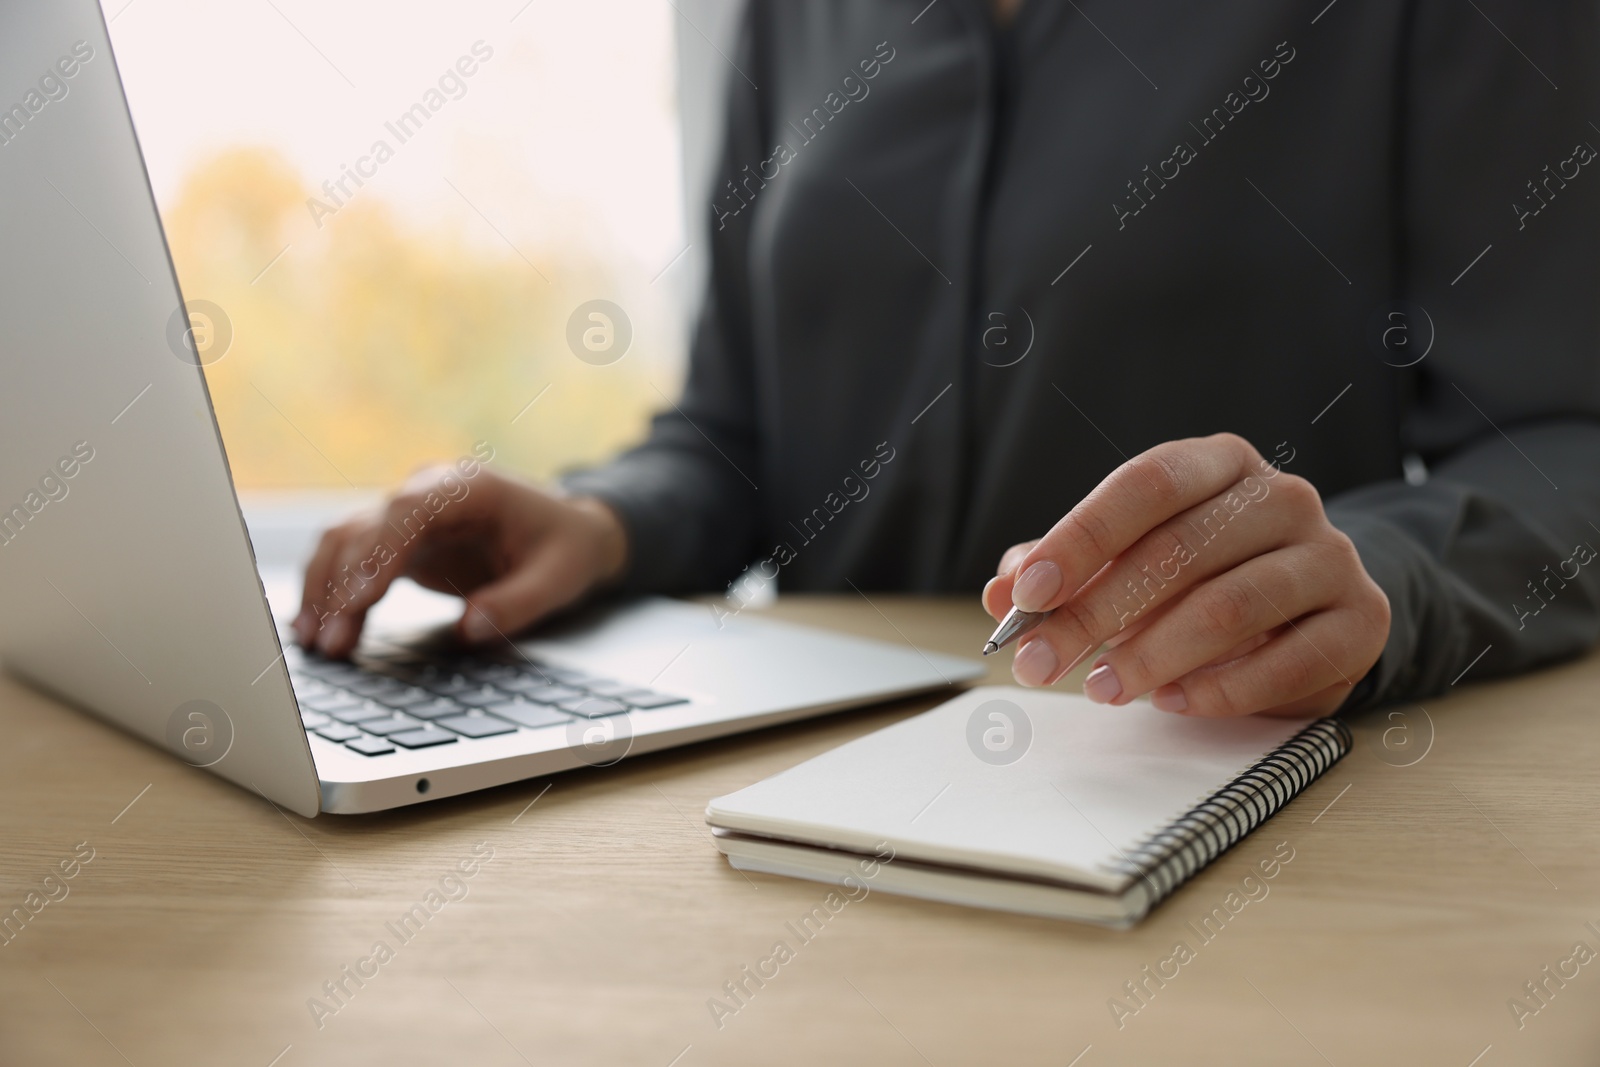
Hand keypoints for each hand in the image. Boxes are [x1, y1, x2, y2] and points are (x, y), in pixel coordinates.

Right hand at [295, 465, 626, 657]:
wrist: (568, 532)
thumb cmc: (565, 549)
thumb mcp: (559, 579)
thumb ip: (517, 603)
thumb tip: (469, 629)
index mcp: (471, 487)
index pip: (409, 509)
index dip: (378, 551)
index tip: (359, 598)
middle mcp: (430, 491)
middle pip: (366, 527)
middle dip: (343, 585)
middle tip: (331, 641)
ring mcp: (409, 515)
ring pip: (347, 541)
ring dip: (325, 589)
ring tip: (315, 642)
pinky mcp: (399, 542)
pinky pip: (352, 560)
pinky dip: (330, 590)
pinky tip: (314, 628)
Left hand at [982, 433, 1389, 716]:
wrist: (1315, 606)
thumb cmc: (1205, 576)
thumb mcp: (1132, 562)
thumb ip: (1068, 572)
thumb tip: (1004, 591)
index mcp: (1220, 464)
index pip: (1147, 485)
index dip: (1081, 537)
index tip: (1027, 591)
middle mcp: (1282, 497)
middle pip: (1179, 550)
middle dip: (1096, 613)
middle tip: (1040, 662)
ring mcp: (1329, 556)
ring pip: (1232, 604)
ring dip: (1154, 655)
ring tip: (1103, 688)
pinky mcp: (1361, 620)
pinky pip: (1290, 660)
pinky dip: (1222, 690)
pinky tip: (1173, 702)